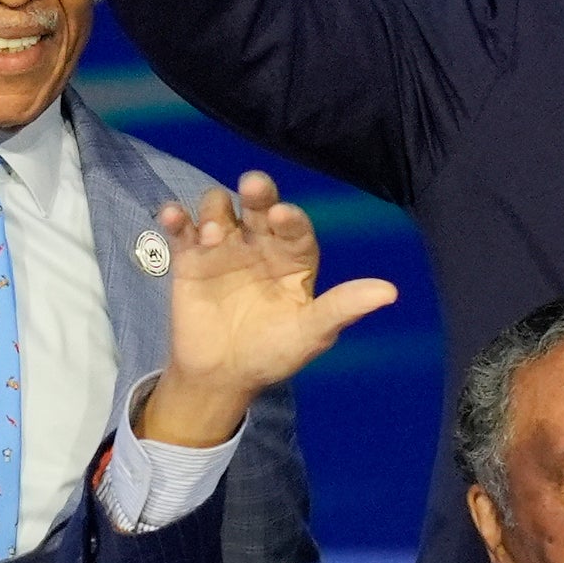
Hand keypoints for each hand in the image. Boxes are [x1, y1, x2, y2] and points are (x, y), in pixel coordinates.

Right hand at [141, 171, 395, 445]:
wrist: (222, 375)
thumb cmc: (273, 353)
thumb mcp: (310, 334)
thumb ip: (343, 308)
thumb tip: (390, 292)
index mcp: (293, 259)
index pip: (296, 229)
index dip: (291, 219)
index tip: (283, 214)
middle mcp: (260, 245)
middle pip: (258, 207)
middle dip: (257, 193)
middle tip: (252, 187)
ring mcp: (224, 247)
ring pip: (220, 210)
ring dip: (216, 211)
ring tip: (215, 235)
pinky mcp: (190, 257)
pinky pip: (182, 230)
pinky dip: (176, 218)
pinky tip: (173, 217)